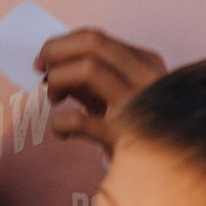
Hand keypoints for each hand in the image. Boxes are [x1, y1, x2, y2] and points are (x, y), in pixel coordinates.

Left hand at [40, 29, 167, 148]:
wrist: (163, 167)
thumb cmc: (131, 126)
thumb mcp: (117, 94)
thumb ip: (89, 74)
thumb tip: (48, 62)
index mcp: (146, 63)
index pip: (95, 37)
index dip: (60, 44)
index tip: (43, 59)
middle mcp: (146, 78)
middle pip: (92, 43)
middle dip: (55, 51)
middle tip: (42, 71)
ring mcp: (138, 105)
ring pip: (88, 69)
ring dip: (58, 79)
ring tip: (55, 98)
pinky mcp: (126, 138)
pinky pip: (80, 120)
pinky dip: (60, 122)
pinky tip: (62, 131)